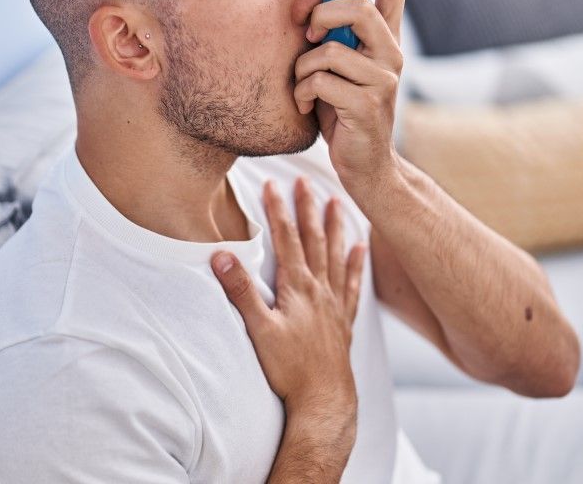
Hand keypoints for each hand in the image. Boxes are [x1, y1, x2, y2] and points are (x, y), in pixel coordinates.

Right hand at [211, 175, 367, 411]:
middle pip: (314, 239)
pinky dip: (355, 263)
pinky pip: (351, 284)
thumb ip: (241, 291)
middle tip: (306, 180)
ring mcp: (334, 304)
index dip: (279, 210)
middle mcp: (320, 290)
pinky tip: (361, 248)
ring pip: (336, 255)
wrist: (324, 401)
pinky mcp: (343, 321)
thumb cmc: (289, 369)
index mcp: (298, 287)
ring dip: (335, 227)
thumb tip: (221, 255)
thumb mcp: (259, 329)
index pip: (287, 239)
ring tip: (338, 202)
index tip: (273, 183)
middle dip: (307, 208)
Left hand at [295, 0, 406, 192]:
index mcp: (387, 41)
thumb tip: (309, 4)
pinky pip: (320, 81)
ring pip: (329, 51)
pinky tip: (302, 105)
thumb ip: (335, 38)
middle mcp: (391, 56)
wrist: (364, 166)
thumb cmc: (343, 113)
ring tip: (300, 84)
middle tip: (308, 35)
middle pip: (358, 9)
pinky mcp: (367, 106)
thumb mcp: (340, 69)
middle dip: (321, 15)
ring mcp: (383, 81)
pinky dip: (300, 92)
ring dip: (302, 68)